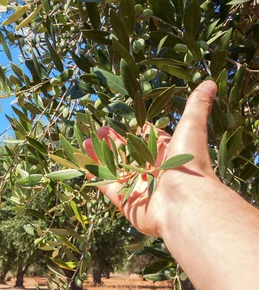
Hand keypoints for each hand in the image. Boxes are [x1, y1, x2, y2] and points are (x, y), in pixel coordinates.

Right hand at [83, 80, 218, 236]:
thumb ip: (197, 106)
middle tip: (99, 130)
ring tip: (86, 141)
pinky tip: (83, 164)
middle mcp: (152, 171)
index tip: (123, 120)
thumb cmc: (189, 164)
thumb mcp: (192, 127)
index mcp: (167, 155)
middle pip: (128, 154)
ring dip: (100, 156)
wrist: (185, 203)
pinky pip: (107, 186)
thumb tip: (210, 83)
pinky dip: (95, 176)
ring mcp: (137, 187)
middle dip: (113, 141)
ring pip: (115, 168)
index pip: (149, 140)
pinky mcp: (125, 201)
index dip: (136, 130)